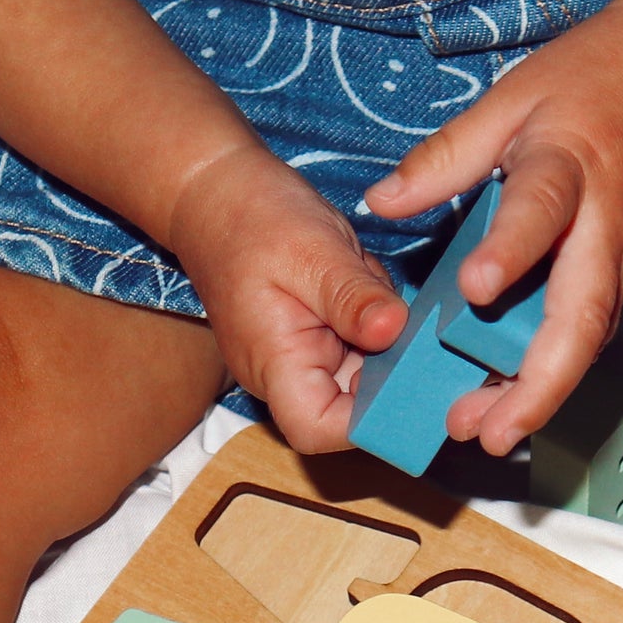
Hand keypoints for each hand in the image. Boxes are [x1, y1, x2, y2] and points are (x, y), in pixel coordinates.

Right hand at [162, 146, 410, 451]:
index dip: (366, 424)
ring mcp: (304, 356)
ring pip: (366, 372)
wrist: (217, 192)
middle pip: (352, 408)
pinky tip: (362, 277)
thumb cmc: (251, 217)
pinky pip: (362, 344)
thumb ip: (352, 296)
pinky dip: (377, 316)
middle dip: (390, 367)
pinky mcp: (319, 336)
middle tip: (405, 314)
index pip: (316, 430)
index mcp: (274, 363)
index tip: (405, 378)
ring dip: (385, 334)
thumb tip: (395, 331)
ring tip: (367, 280)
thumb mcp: (310, 249)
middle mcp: (287, 373)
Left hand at [360, 0, 622, 454]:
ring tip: (486, 431)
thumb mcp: (513, 96)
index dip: (512, 250)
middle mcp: (607, 222)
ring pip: (588, 336)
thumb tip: (380, 202)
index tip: (474, 289)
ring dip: (543, 390)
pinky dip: (554, 367)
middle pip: (583, 314)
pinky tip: (510, 396)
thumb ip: (447, 155)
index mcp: (572, 163)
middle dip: (539, 382)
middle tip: (490, 431)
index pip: (543, 210)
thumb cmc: (597, 76)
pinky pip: (591, 327)